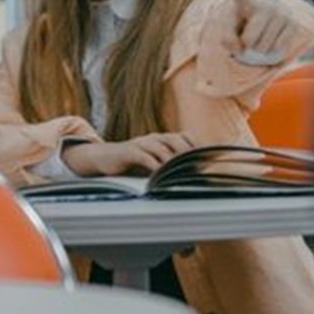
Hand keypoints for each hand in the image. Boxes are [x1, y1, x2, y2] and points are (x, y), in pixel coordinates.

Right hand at [65, 132, 193, 176]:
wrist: (104, 158)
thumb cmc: (133, 163)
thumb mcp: (155, 162)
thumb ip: (171, 165)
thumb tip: (195, 174)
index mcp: (164, 139)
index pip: (186, 137)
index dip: (198, 147)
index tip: (209, 159)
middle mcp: (155, 138)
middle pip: (177, 141)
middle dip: (188, 153)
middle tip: (198, 167)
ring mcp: (142, 143)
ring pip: (162, 148)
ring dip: (173, 161)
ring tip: (182, 173)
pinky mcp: (130, 151)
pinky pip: (145, 157)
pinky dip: (154, 166)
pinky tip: (160, 176)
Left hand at [231, 0, 294, 65]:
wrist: (268, 18)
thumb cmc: (244, 24)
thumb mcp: (230, 28)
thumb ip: (227, 39)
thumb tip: (241, 49)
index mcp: (246, 3)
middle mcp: (266, 6)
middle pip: (249, 40)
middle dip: (246, 45)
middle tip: (249, 36)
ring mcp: (281, 14)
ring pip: (264, 47)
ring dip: (259, 49)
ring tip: (261, 37)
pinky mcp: (293, 23)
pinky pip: (278, 47)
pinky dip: (272, 50)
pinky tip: (272, 40)